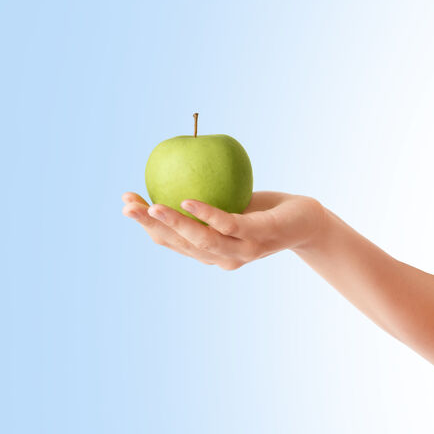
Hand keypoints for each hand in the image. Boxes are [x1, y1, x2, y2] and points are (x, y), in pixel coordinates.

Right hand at [121, 190, 324, 269]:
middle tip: (127, 207)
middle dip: (150, 226)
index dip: (147, 226)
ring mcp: (243, 250)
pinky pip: (228, 224)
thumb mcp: (230, 206)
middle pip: (181, 245)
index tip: (126, 205)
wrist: (307, 220)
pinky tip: (188, 201)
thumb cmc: (264, 212)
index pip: (173, 244)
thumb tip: (169, 175)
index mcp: (212, 254)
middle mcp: (224, 258)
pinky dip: (207, 214)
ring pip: (202, 240)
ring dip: (173, 224)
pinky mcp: (259, 235)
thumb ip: (204, 202)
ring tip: (151, 207)